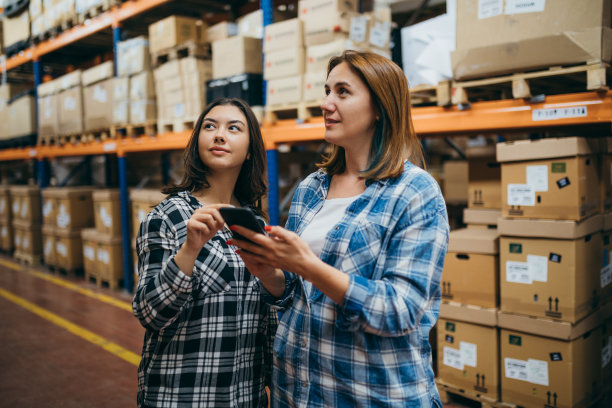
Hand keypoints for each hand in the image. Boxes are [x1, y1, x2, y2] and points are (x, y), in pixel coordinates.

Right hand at [183, 204, 227, 253]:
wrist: (196, 244)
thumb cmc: (206, 233)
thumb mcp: (215, 226)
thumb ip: (220, 220)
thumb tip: (228, 215)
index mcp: (204, 210)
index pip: (215, 206)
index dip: (224, 206)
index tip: (232, 207)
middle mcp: (198, 211)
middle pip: (213, 211)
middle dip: (220, 219)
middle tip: (222, 227)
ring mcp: (193, 217)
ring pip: (208, 217)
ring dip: (212, 226)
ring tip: (211, 231)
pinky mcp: (190, 223)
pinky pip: (203, 226)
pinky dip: (207, 231)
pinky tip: (205, 233)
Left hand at [230, 225, 349, 304]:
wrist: (306, 266)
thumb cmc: (301, 250)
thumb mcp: (292, 237)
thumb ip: (279, 231)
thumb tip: (266, 227)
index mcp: (272, 244)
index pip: (254, 236)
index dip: (243, 231)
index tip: (233, 226)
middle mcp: (268, 253)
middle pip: (249, 246)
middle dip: (237, 241)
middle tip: (227, 238)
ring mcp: (269, 260)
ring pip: (251, 254)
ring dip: (241, 249)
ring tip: (233, 245)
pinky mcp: (271, 264)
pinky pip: (256, 260)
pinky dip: (248, 256)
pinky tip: (244, 253)